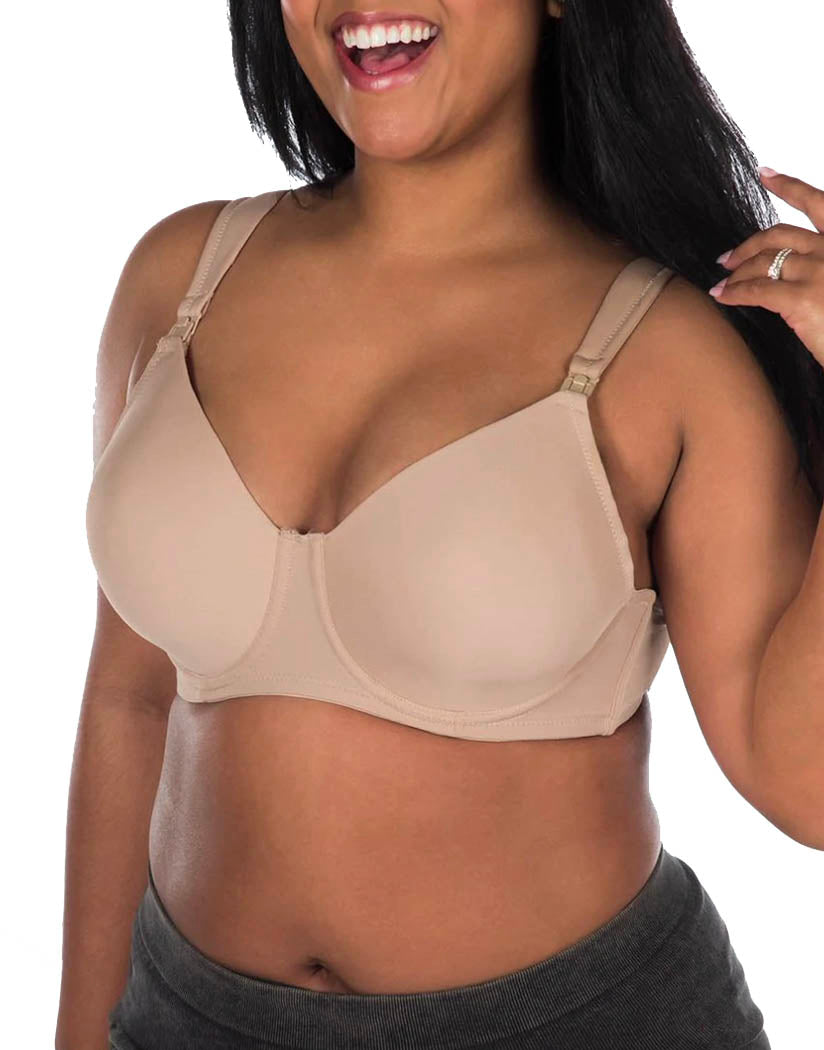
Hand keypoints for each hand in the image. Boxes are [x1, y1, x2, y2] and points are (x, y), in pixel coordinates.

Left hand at [708, 167, 823, 368]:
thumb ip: (823, 268)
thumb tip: (794, 274)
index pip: (818, 205)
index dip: (790, 187)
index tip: (767, 174)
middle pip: (779, 236)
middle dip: (749, 245)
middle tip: (728, 258)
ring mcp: (819, 272)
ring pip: (763, 263)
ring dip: (737, 273)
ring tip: (723, 282)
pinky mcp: (801, 300)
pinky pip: (756, 291)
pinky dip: (734, 293)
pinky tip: (722, 297)